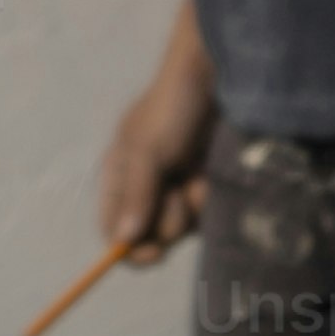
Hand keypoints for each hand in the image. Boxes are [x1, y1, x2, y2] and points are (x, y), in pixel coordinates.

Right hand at [91, 68, 217, 264]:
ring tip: (197, 175)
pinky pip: (205, 216)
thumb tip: (124, 241)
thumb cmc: (173, 107)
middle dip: (166, 223)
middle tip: (178, 196)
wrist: (220, 81)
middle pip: (149, 237)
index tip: (150, 254)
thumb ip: (137, 195)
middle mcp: (145, 189)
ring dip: (190, 208)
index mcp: (119, 178)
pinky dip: (209, 201)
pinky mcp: (204, 188)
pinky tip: (210, 173)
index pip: (114, 229)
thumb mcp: (148, 149)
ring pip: (180, 229)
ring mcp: (176, 190)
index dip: (127, 249)